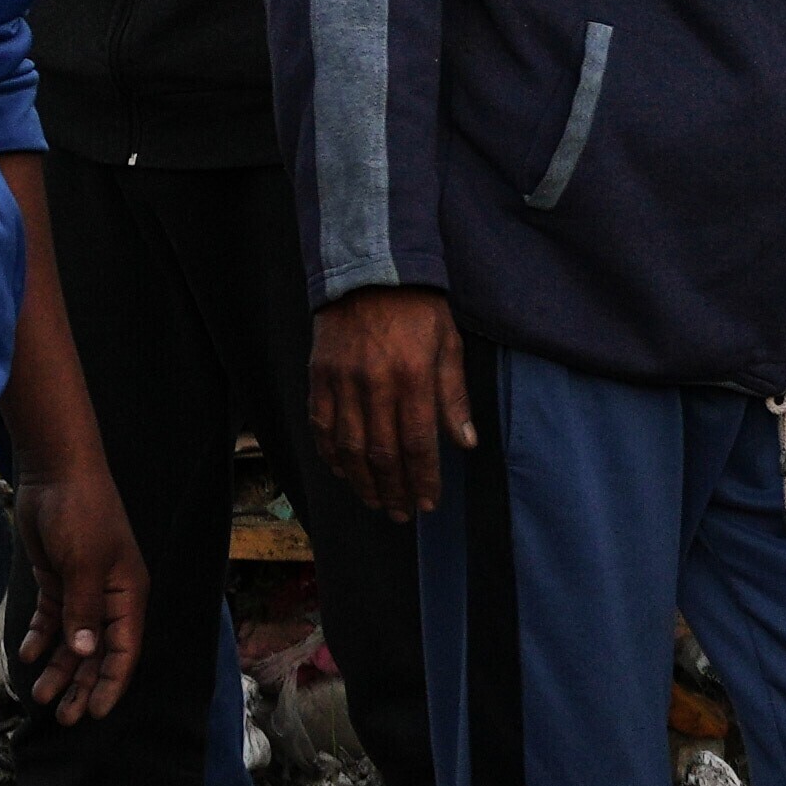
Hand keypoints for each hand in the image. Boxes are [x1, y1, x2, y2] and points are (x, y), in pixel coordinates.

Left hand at [13, 450, 145, 724]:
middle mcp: (108, 598)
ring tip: (38, 696)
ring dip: (58, 668)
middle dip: (82, 685)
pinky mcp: (58, 580)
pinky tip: (26, 655)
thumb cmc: (81, 514)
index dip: (112, 683)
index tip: (96, 712)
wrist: (56, 473)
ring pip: (73, 641)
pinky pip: (52, 618)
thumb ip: (84, 610)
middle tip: (63, 718)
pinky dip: (41, 638)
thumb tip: (85, 653)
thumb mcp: (85, 563)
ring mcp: (82, 590)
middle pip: (98, 653)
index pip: (124, 650)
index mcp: (127, 595)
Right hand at [310, 286, 471, 525]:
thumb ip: (454, 396)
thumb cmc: (417, 308)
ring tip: (376, 502)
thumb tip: (465, 444)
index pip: (418, 444)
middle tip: (403, 513)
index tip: (429, 503)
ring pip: (349, 447)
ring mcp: (341, 382)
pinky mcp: (319, 376)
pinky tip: (342, 472)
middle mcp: (374, 385)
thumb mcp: (448, 345)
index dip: (423, 479)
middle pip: (382, 454)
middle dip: (394, 490)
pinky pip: (321, 425)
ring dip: (363, 482)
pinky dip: (330, 454)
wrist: (369, 271)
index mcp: (412, 378)